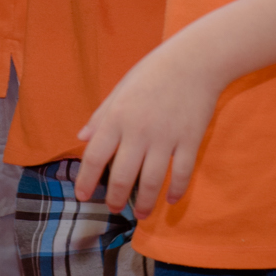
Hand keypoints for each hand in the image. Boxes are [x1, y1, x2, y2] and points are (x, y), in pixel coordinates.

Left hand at [75, 33, 224, 217]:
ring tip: (139, 214)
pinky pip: (181, 175)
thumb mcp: (120, 89)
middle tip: (112, 208)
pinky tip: (170, 200)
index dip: (86, 180)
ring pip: (151, 182)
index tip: (82, 196)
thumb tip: (82, 138)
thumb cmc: (152, 72)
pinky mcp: (190, 142)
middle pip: (121, 176)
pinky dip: (176, 191)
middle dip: (114, 198)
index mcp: (117, 116)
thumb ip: (100, 116)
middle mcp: (138, 131)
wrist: (193, 61)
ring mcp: (165, 138)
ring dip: (143, 203)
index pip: (95, 156)